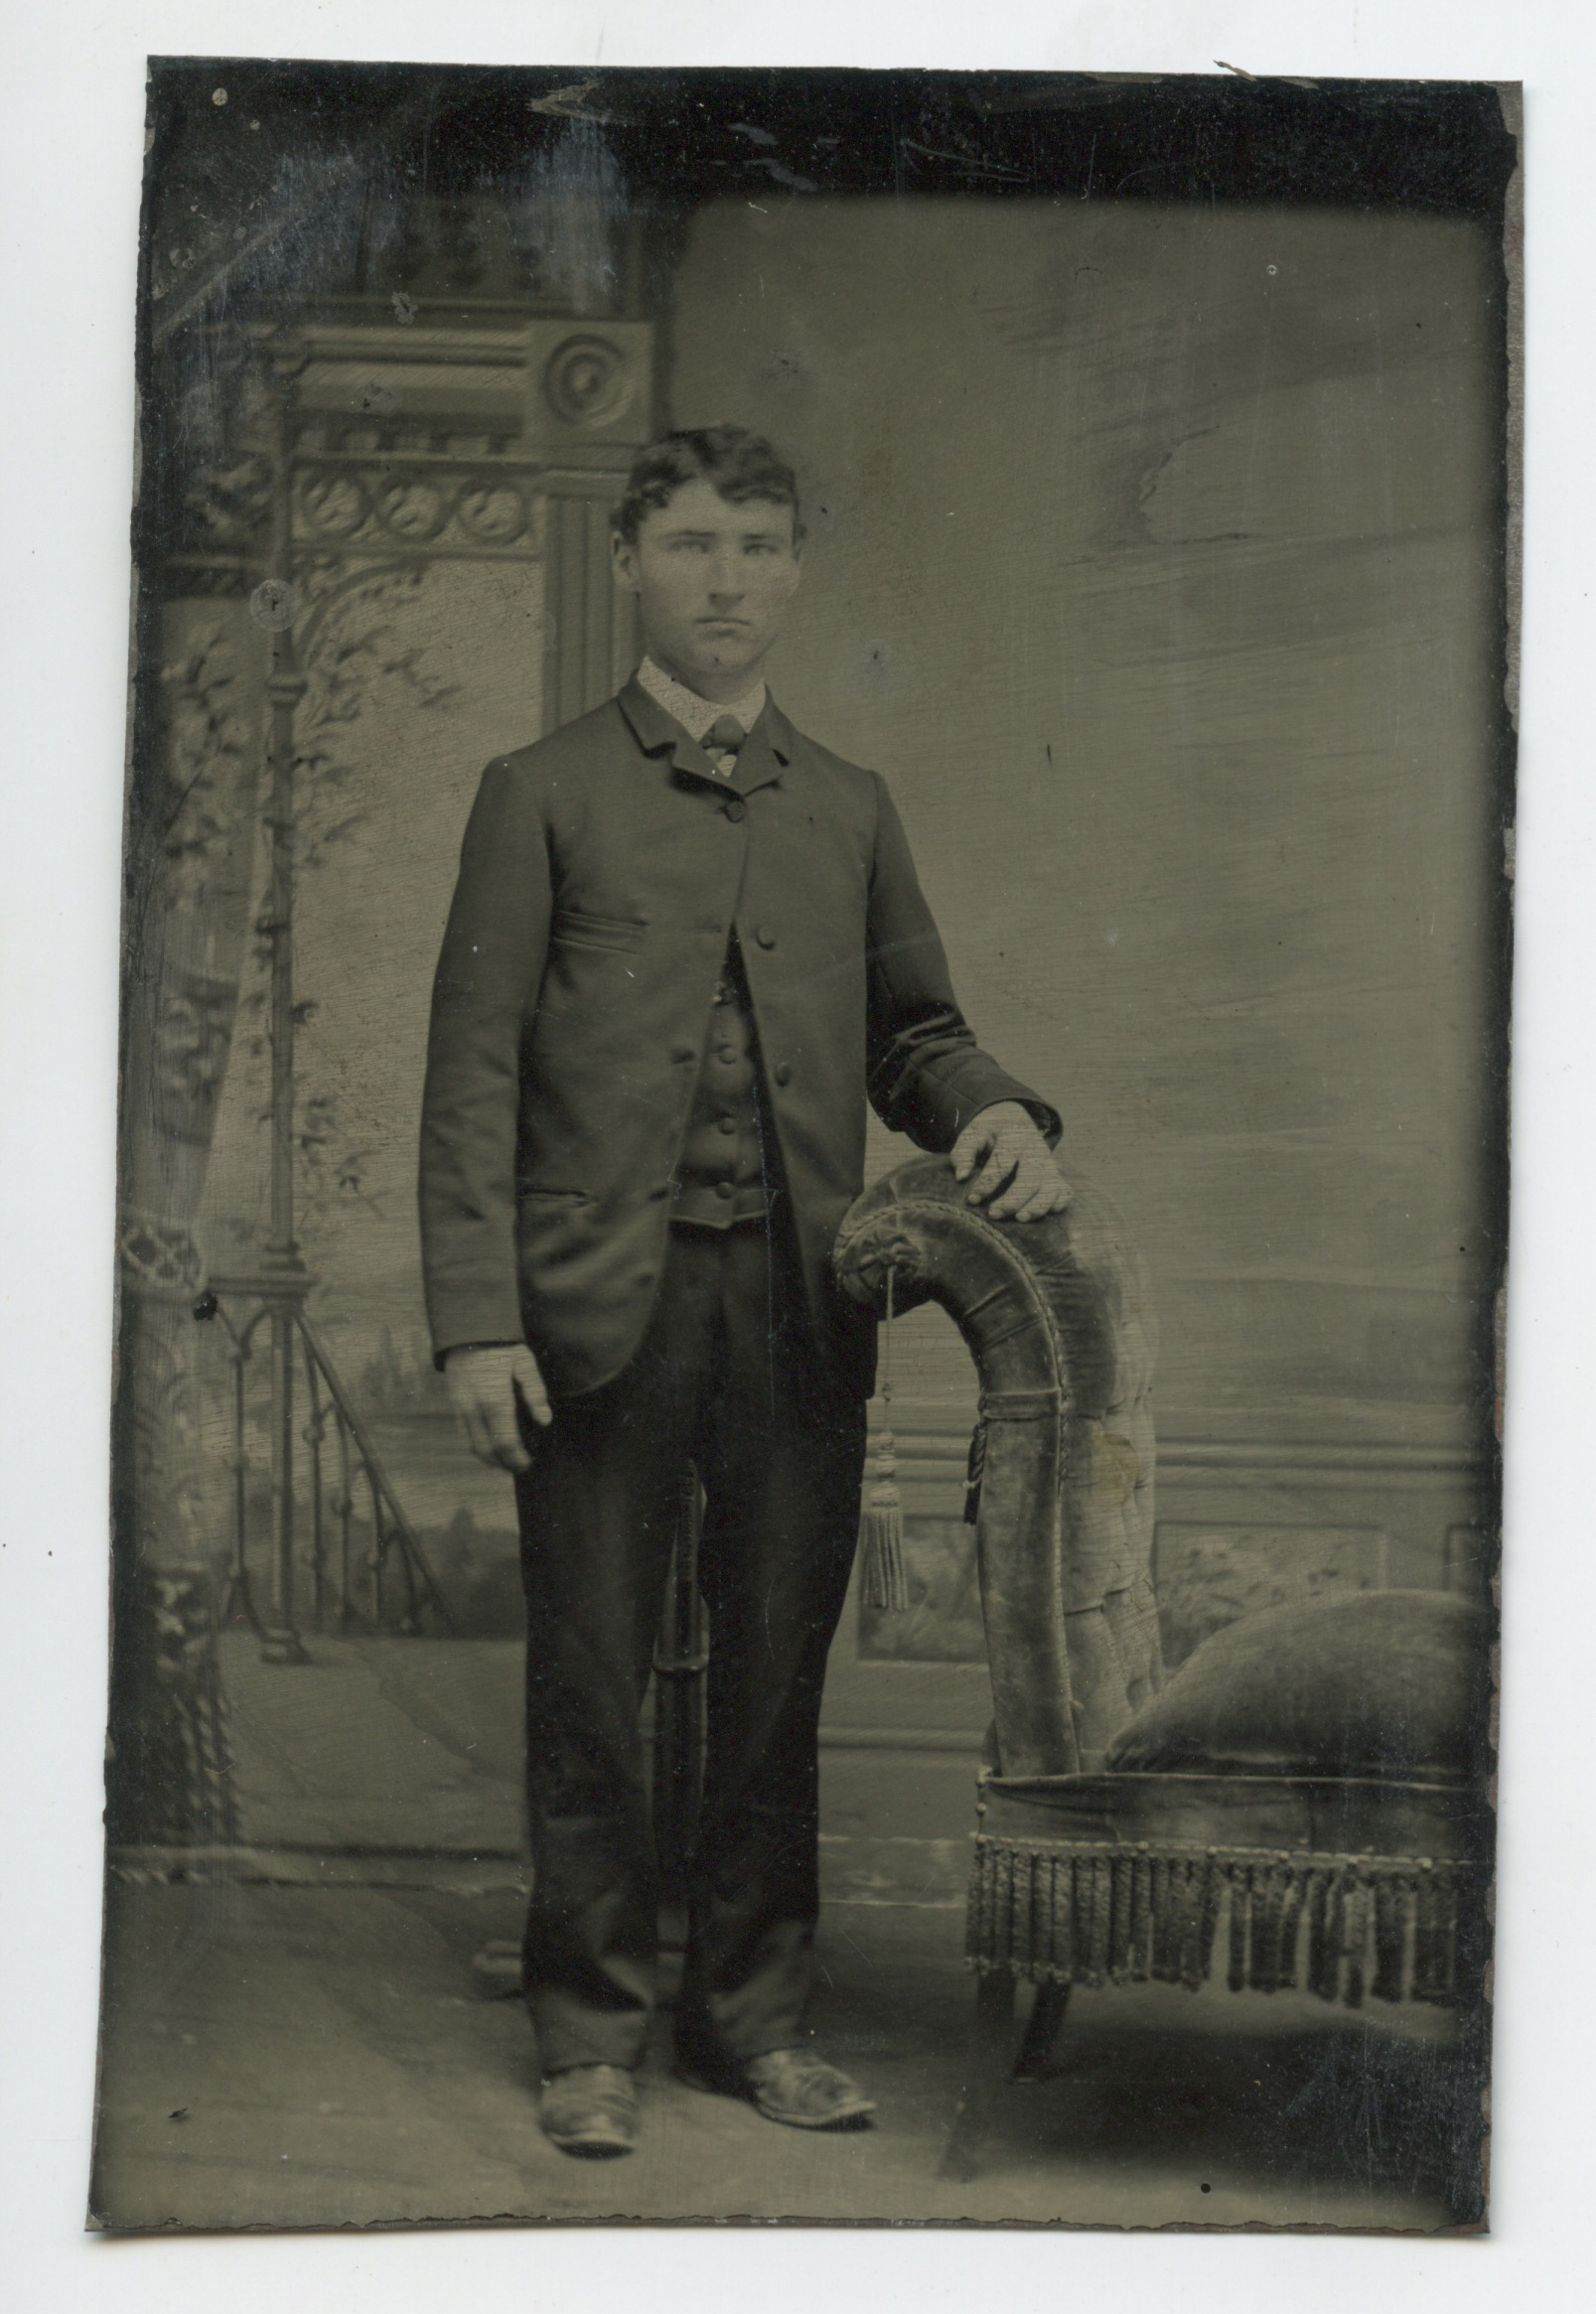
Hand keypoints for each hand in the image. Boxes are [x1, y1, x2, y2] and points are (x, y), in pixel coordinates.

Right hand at [444, 1342, 550, 1470]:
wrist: (468, 1329)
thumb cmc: (502, 1346)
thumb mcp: (525, 1363)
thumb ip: (535, 1392)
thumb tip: (545, 1420)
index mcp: (495, 1400)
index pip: (505, 1443)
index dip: (517, 1458)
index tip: (528, 1463)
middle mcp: (474, 1408)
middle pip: (487, 1450)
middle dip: (503, 1463)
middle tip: (518, 1467)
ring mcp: (460, 1407)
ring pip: (471, 1445)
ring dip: (488, 1458)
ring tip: (505, 1461)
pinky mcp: (453, 1403)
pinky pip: (463, 1433)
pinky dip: (476, 1445)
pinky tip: (489, 1444)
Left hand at [951, 1102, 1071, 1222]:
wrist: (1013, 1118)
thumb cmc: (988, 1132)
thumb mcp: (973, 1133)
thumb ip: (964, 1152)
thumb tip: (961, 1176)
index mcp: (1014, 1134)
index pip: (1002, 1162)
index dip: (987, 1183)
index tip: (972, 1200)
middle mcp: (1036, 1148)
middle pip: (1030, 1177)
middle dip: (1013, 1199)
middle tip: (993, 1214)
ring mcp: (1048, 1161)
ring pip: (1051, 1185)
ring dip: (1038, 1205)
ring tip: (1020, 1219)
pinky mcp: (1055, 1173)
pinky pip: (1065, 1189)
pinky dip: (1061, 1202)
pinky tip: (1049, 1213)